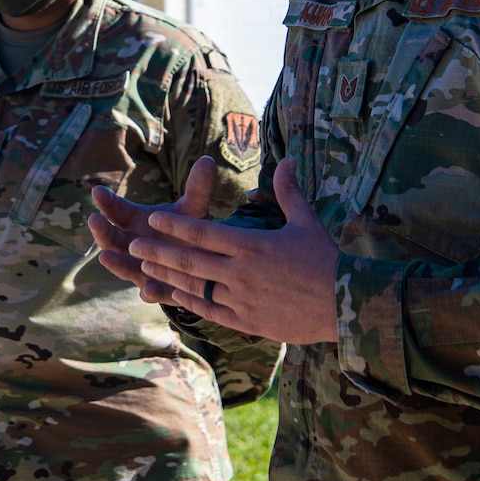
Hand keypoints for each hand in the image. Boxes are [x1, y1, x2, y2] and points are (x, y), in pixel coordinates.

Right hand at [89, 156, 219, 293]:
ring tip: (105, 257)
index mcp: (136, 221)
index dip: (107, 202)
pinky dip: (149, 292)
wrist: (202, 261)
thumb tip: (207, 160)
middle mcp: (133, 245)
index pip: (117, 210)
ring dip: (115, 263)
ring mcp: (142, 268)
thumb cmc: (188, 230)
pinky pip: (151, 292)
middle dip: (102, 231)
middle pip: (112, 239)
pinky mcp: (157, 288)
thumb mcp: (193, 210)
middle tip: (94, 220)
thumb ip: (197, 189)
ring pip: (124, 267)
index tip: (97, 191)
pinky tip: (148, 292)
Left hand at [123, 159, 340, 344]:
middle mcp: (242, 272)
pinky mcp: (248, 322)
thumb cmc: (326, 260)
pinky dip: (190, 302)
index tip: (151, 219)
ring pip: (195, 287)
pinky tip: (174, 294)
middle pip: (190, 260)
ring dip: (168, 276)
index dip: (173, 226)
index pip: (203, 232)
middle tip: (133, 245)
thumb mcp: (306, 222)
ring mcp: (243, 300)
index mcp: (252, 245)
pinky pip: (210, 311)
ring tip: (145, 268)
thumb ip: (288, 191)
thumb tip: (286, 158)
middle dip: (158, 252)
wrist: (346, 305)